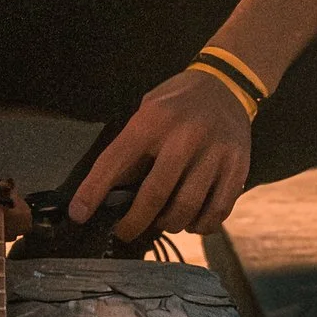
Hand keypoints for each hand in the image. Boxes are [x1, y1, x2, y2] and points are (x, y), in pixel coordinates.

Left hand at [70, 70, 253, 243]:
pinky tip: (191, 220)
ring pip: (186, 209)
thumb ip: (131, 149)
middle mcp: (185, 137)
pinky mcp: (237, 168)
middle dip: (133, 223)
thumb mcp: (147, 112)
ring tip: (162, 221)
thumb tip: (109, 193)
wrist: (227, 84)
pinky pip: (216, 212)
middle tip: (125, 231)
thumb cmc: (178, 103)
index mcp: (153, 120)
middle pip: (154, 195)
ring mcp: (215, 154)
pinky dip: (199, 225)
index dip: (93, 192)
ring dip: (168, 225)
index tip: (79, 214)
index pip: (115, 161)